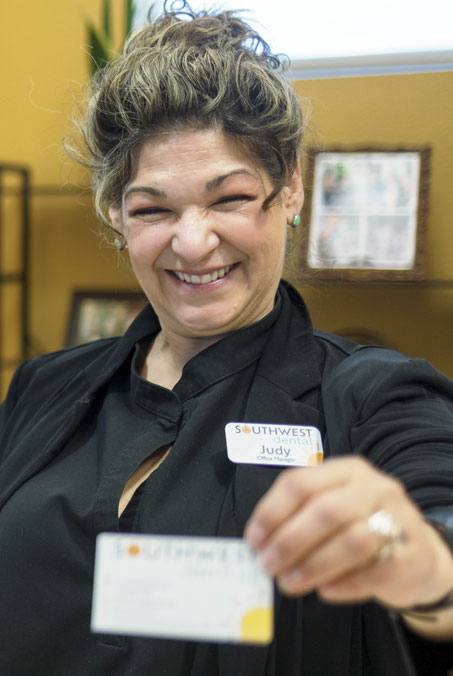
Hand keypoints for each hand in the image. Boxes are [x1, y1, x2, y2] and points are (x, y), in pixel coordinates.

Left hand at [245, 457, 452, 609]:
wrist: (415, 552)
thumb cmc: (359, 527)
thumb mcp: (332, 508)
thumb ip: (299, 518)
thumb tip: (259, 544)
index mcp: (345, 470)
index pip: (300, 483)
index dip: (271, 513)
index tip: (253, 541)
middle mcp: (372, 487)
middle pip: (324, 510)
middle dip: (289, 541)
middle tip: (267, 566)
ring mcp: (397, 517)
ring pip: (351, 540)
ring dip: (313, 565)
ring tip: (289, 583)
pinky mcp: (411, 553)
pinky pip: (374, 571)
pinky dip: (344, 584)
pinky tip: (325, 590)